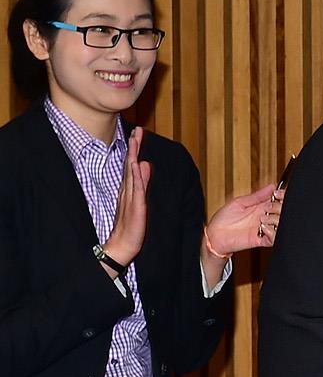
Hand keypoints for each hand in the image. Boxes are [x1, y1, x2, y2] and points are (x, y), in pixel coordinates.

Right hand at [103, 127, 151, 265]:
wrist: (122, 246)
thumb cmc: (130, 225)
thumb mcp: (138, 200)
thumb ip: (142, 182)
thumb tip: (146, 164)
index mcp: (129, 189)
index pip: (132, 166)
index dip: (134, 150)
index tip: (137, 134)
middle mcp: (128, 190)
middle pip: (131, 165)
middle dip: (134, 147)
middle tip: (136, 130)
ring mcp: (130, 198)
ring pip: (132, 173)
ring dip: (134, 156)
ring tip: (136, 140)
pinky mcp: (136, 207)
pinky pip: (136, 190)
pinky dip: (137, 176)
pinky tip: (138, 165)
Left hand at [205, 180, 283, 254]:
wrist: (214, 235)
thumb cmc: (223, 219)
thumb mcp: (239, 202)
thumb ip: (257, 196)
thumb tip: (271, 186)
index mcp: (261, 207)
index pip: (279, 201)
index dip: (282, 196)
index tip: (277, 193)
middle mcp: (265, 217)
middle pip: (284, 211)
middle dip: (279, 207)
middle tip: (269, 207)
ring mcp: (264, 229)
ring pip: (282, 224)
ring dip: (276, 219)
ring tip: (263, 218)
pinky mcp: (262, 240)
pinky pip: (275, 238)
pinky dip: (273, 232)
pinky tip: (263, 228)